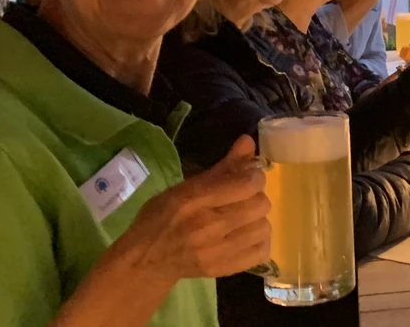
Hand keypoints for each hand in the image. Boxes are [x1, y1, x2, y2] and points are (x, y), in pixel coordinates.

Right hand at [116, 136, 270, 281]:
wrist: (145, 261)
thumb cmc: (161, 218)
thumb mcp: (183, 187)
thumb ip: (221, 167)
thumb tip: (249, 141)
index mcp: (194, 200)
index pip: (247, 184)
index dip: (254, 176)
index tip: (247, 177)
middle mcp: (208, 225)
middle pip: (260, 205)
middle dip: (256, 197)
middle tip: (243, 199)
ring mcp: (217, 251)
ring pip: (264, 227)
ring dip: (257, 219)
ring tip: (243, 218)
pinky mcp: (223, 269)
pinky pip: (262, 252)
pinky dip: (258, 241)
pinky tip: (245, 235)